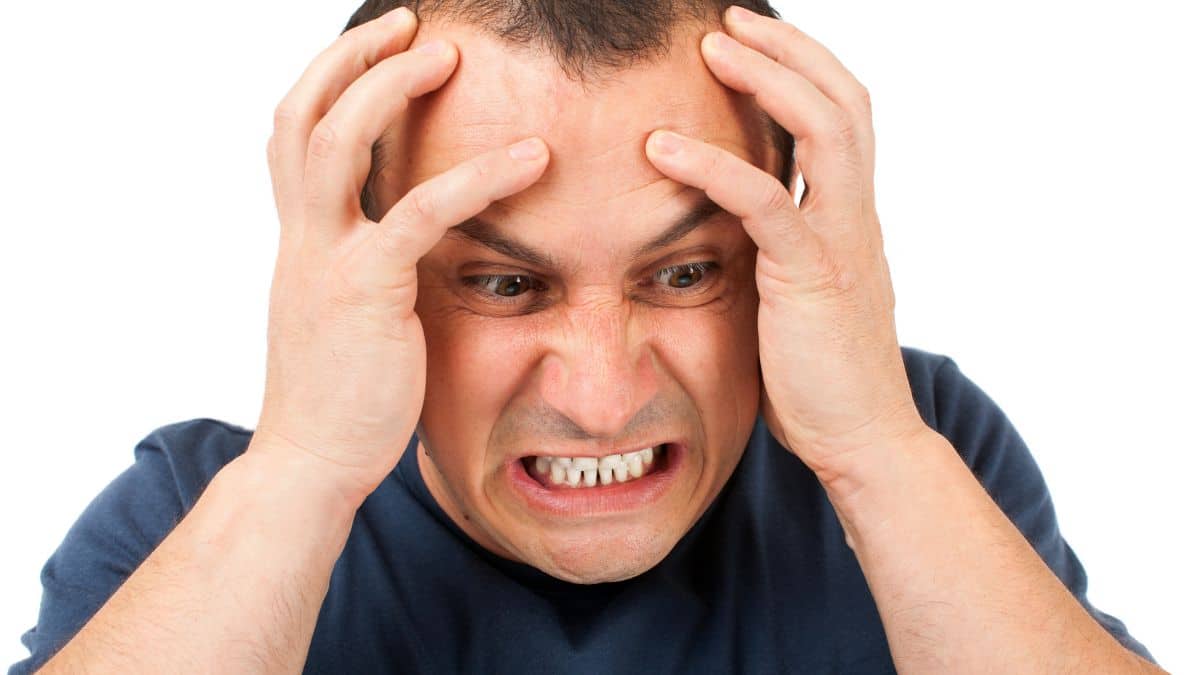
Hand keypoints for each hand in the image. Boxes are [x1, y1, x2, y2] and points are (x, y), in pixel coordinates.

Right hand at [257, 7, 548, 503]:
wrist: (311, 464)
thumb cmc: (344, 398)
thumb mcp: (347, 318)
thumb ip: (369, 271)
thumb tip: (411, 249)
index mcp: (301, 242)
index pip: (294, 135)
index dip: (330, 81)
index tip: (377, 50)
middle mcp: (303, 238)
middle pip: (302, 113)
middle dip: (351, 57)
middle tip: (409, 21)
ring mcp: (327, 259)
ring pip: (338, 139)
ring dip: (391, 84)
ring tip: (446, 52)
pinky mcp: (366, 290)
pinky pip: (421, 212)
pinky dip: (477, 176)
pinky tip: (532, 158)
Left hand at [645, 7, 928, 486]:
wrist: (861, 441)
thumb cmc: (820, 379)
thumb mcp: (798, 298)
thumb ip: (776, 253)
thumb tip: (733, 230)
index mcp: (850, 219)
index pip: (842, 119)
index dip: (803, 70)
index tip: (752, 43)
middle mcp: (855, 217)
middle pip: (844, 100)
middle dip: (789, 50)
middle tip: (731, 20)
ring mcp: (842, 242)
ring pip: (824, 129)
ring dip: (768, 77)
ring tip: (714, 45)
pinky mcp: (812, 277)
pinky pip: (765, 203)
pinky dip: (713, 167)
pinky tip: (661, 148)